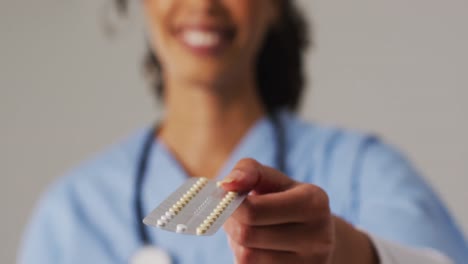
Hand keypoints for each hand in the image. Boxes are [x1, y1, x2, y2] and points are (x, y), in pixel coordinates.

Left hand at [221, 158, 377, 263]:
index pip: (253, 210)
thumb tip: (227, 184)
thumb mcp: (271, 178)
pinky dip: (246, 259)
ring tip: (247, 231)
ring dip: (236, 244)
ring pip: (247, 258)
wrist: (312, 234)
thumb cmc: (283, 199)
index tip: (228, 199)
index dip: (230, 205)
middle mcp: (318, 237)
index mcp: (313, 202)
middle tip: (231, 214)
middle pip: (247, 235)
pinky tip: (256, 248)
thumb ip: (248, 170)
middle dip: (231, 224)